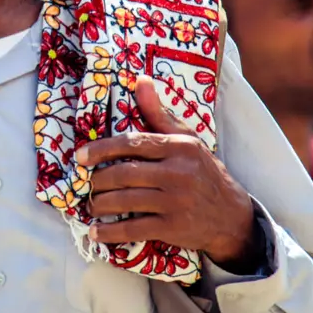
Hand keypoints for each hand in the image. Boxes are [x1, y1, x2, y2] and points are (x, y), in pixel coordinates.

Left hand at [78, 76, 258, 267]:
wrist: (232, 215)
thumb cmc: (202, 171)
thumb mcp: (187, 139)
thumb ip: (159, 113)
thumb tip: (140, 80)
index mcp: (179, 147)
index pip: (133, 143)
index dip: (102, 149)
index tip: (80, 156)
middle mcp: (178, 173)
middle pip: (124, 174)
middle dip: (98, 180)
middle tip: (85, 184)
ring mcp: (176, 202)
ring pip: (126, 201)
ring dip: (100, 205)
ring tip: (90, 205)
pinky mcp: (174, 227)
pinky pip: (134, 229)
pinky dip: (110, 232)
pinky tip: (96, 232)